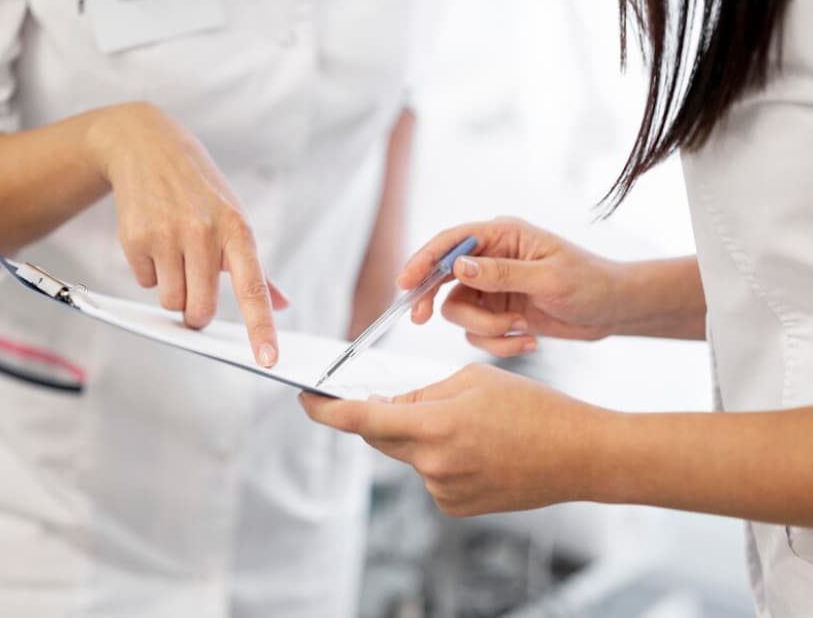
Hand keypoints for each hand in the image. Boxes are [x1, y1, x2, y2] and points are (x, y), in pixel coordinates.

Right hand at [87, 103, 287, 366]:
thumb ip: (256, 268)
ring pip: (169, 301)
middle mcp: (204, 233)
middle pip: (198, 310)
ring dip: (171, 290)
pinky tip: (153, 241)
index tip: (268, 360)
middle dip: (195, 313)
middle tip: (194, 294)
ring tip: (173, 255)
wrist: (147, 146)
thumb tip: (282, 304)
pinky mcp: (135, 237)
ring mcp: (167, 235)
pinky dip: (148, 272)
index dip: (261, 328)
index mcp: (237, 231)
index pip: (253, 289)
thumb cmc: (200, 190)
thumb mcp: (234, 218)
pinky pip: (143, 283)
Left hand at [300, 364, 609, 516]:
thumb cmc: (532, 408)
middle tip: (392, 397)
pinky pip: (430, 475)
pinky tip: (476, 449)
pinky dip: (438, 458)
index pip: (362, 420)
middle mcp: (433, 465)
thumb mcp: (473, 380)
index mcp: (436, 425)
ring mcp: (444, 491)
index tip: (305, 400)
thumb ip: (422, 393)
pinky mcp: (456, 507)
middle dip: (380, 417)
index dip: (326, 411)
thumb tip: (387, 406)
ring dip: (419, 437)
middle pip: (381, 438)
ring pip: (409, 455)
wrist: (580, 456)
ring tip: (468, 424)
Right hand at [399, 218, 622, 356]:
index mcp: (502, 236)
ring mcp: (492, 287)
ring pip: (458, 312)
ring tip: (519, 329)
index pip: (450, 242)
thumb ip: (500, 273)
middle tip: (419, 319)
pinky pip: (477, 333)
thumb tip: (458, 267)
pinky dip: (498, 342)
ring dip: (485, 329)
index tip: (405, 283)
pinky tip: (529, 339)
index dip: (423, 261)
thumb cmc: (591, 284)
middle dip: (432, 300)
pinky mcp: (498, 313)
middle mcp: (491, 258)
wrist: (615, 312)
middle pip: (442, 277)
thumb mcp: (548, 278)